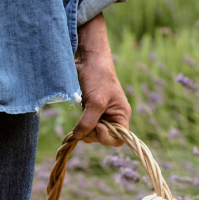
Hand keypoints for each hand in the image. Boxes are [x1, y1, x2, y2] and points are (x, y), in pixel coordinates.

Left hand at [72, 15, 131, 145]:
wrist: (87, 60)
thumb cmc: (98, 78)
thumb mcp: (95, 102)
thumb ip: (88, 122)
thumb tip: (79, 136)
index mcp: (122, 115)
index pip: (118, 139)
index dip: (106, 138)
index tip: (96, 127)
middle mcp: (113, 117)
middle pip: (103, 138)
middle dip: (92, 134)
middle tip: (83, 124)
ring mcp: (101, 114)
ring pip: (93, 133)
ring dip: (84, 131)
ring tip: (79, 120)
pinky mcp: (90, 111)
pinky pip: (86, 126)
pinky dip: (80, 126)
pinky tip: (76, 119)